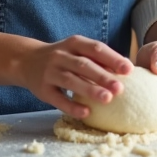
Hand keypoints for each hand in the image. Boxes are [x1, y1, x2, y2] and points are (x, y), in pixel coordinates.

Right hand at [15, 35, 131, 118]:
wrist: (27, 60)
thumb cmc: (63, 57)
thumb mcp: (77, 51)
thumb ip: (97, 58)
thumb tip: (126, 70)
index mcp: (74, 43)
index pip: (96, 48)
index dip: (112, 58)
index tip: (129, 69)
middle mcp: (61, 55)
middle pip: (84, 65)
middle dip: (103, 76)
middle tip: (120, 88)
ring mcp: (50, 72)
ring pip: (71, 80)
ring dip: (90, 90)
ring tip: (108, 99)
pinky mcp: (42, 89)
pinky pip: (58, 99)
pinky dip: (72, 106)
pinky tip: (86, 113)